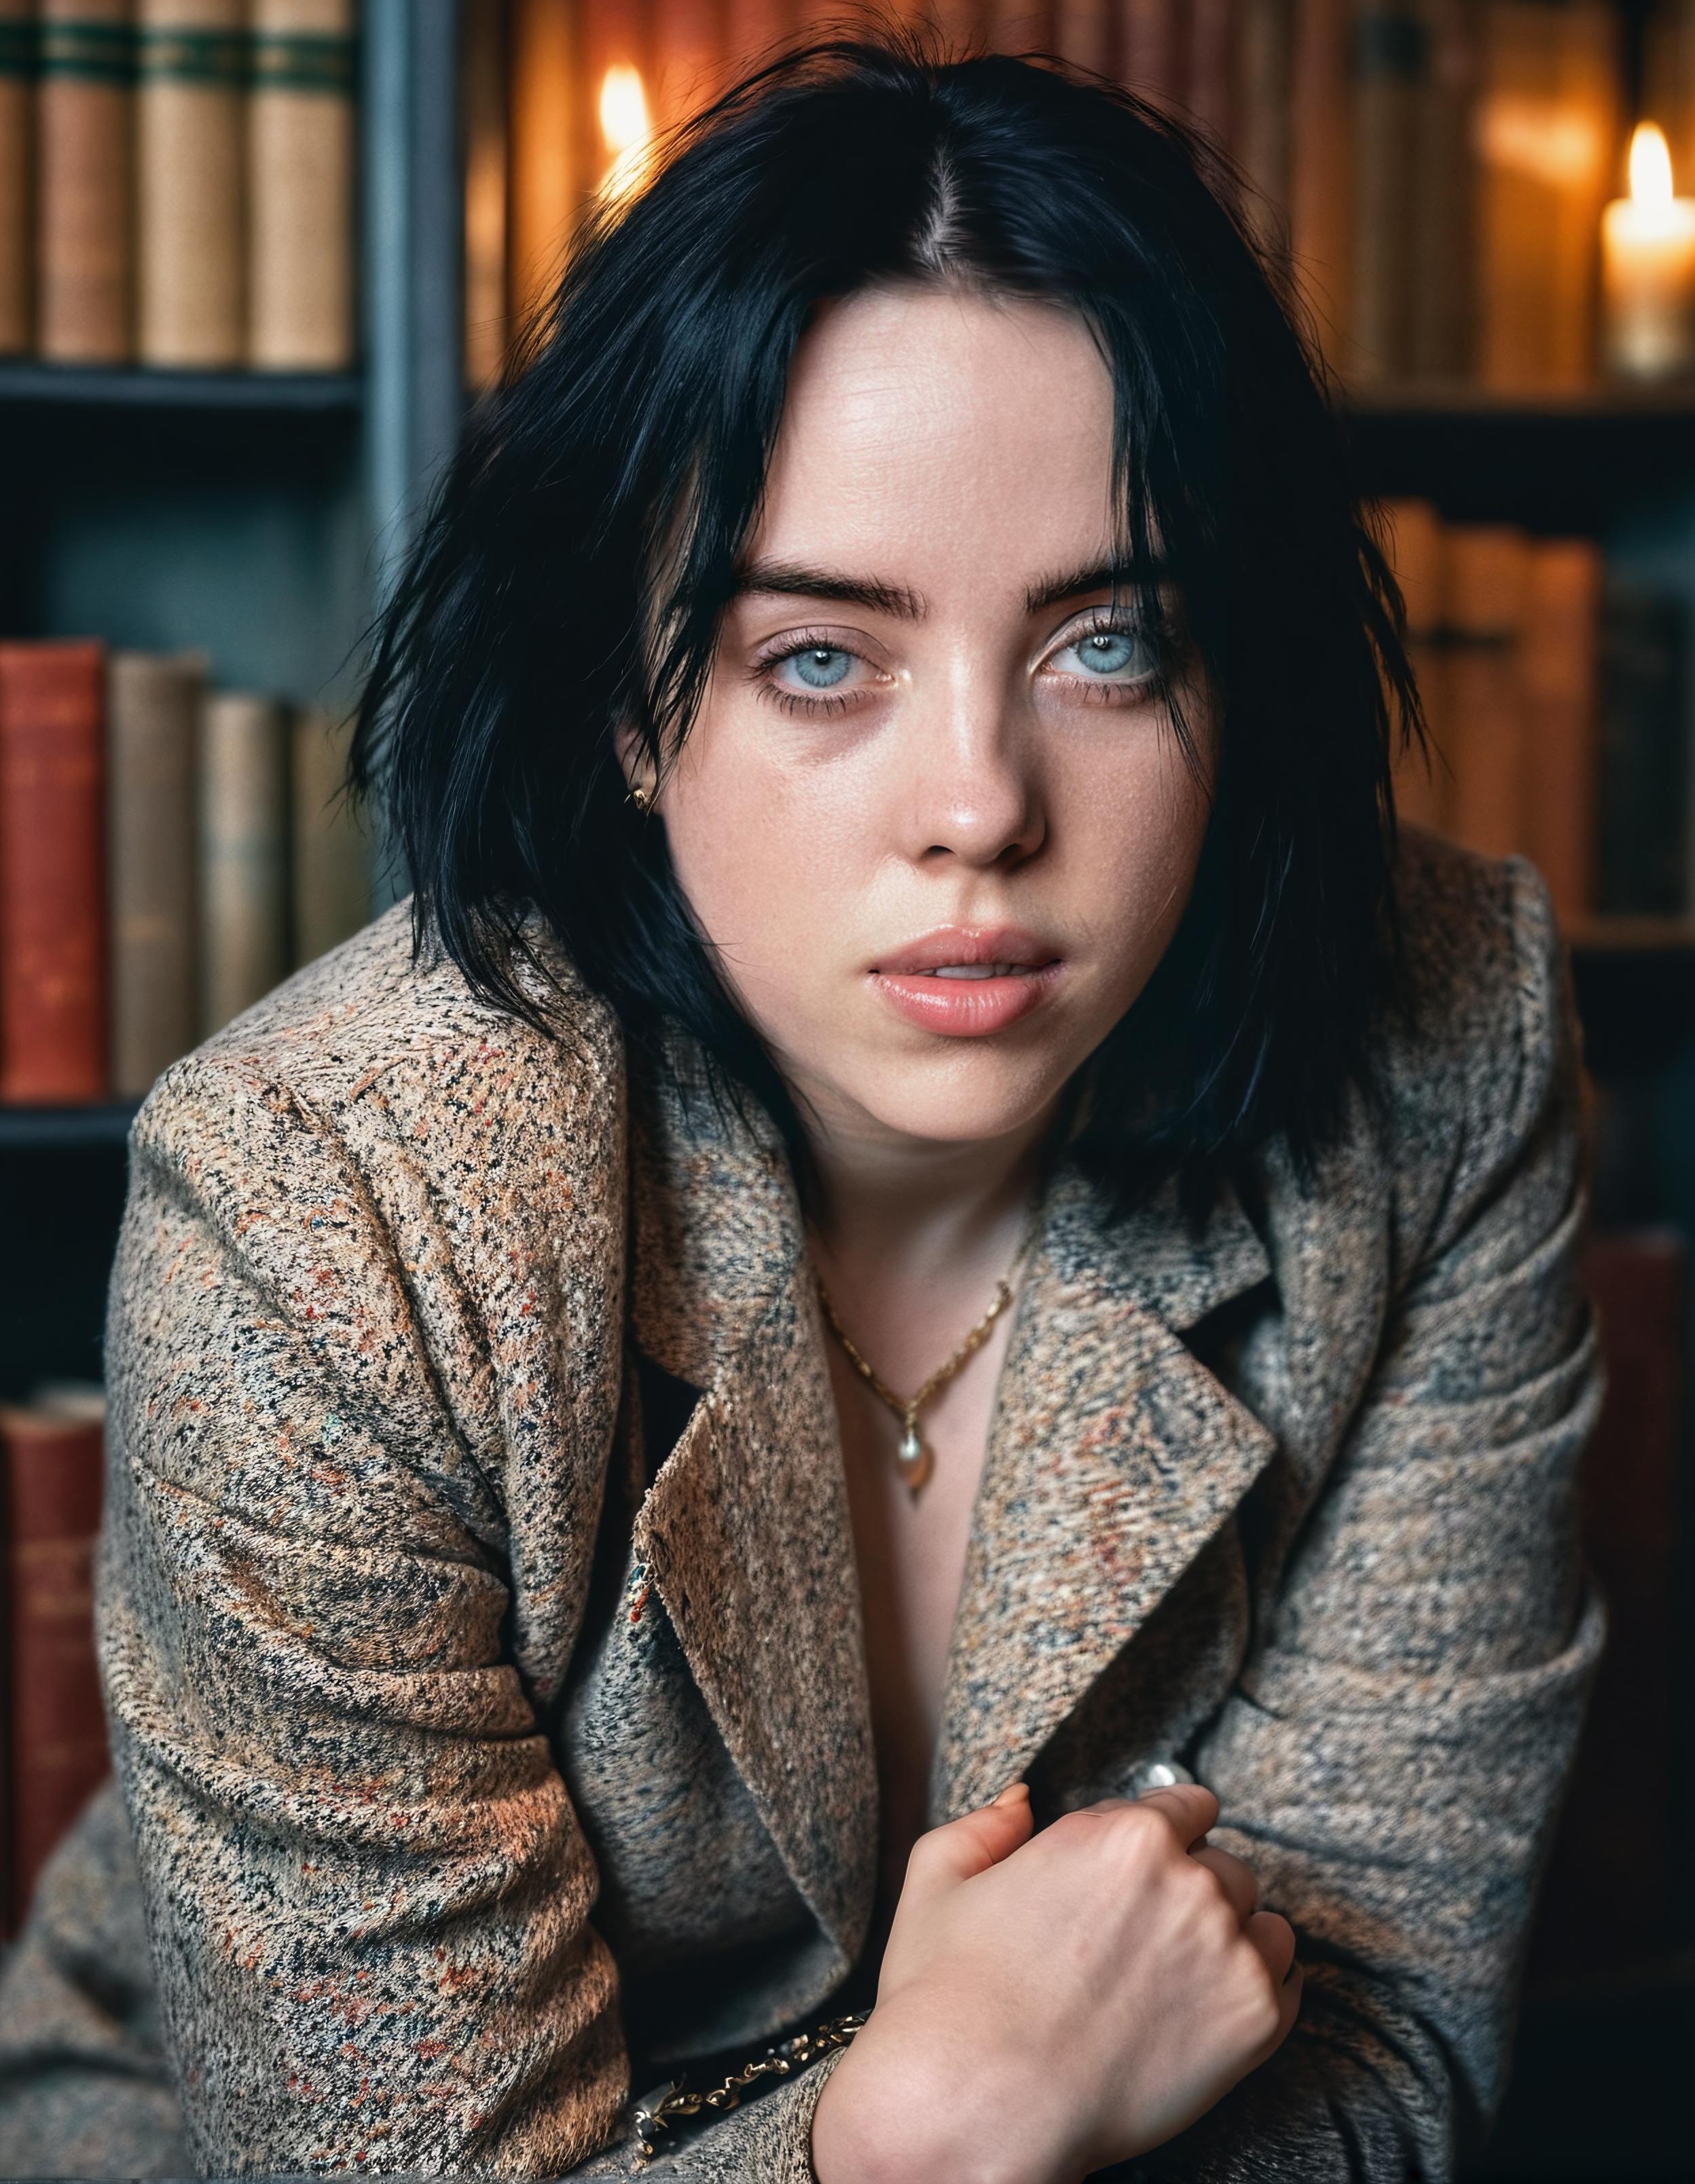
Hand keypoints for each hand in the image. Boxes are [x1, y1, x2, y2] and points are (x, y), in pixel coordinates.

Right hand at [811, 1781, 1299, 2183]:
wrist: (978, 2102)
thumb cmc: (950, 1996)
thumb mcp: (937, 1881)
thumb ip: (985, 1825)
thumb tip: (1022, 1801)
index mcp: (1122, 1834)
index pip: (1184, 1807)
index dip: (1161, 1839)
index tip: (1149, 1871)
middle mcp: (1186, 1881)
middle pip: (1223, 1866)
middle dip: (1191, 1892)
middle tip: (1150, 1941)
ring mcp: (1226, 1951)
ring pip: (1261, 1921)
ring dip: (1231, 1939)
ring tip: (1183, 1981)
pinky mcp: (1253, 2019)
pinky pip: (1289, 1983)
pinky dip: (1259, 1991)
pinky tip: (1212, 2012)